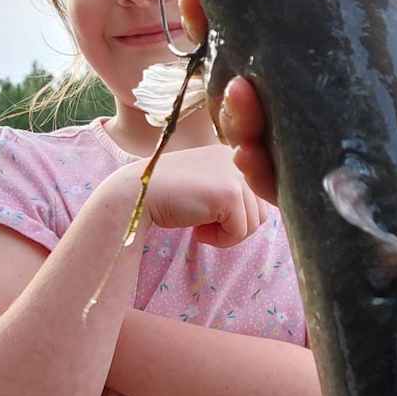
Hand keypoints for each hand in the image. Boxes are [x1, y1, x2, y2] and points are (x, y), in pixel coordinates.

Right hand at [128, 144, 268, 248]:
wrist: (136, 195)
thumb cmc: (167, 197)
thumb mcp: (205, 186)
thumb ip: (231, 193)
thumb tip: (261, 217)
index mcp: (232, 154)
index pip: (257, 198)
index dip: (235, 217)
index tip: (207, 215)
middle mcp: (237, 159)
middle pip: (261, 211)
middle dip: (234, 227)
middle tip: (203, 225)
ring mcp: (235, 175)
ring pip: (254, 224)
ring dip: (226, 235)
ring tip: (199, 226)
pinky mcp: (229, 194)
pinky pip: (240, 233)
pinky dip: (220, 241)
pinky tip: (197, 230)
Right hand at [177, 0, 396, 206]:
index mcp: (342, 26)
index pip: (267, 5)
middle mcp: (327, 83)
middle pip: (245, 66)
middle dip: (211, 49)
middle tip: (206, 29)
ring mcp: (335, 137)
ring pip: (257, 130)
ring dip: (233, 117)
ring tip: (243, 100)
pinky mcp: (352, 190)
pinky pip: (291, 187)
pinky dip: (266, 175)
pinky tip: (260, 161)